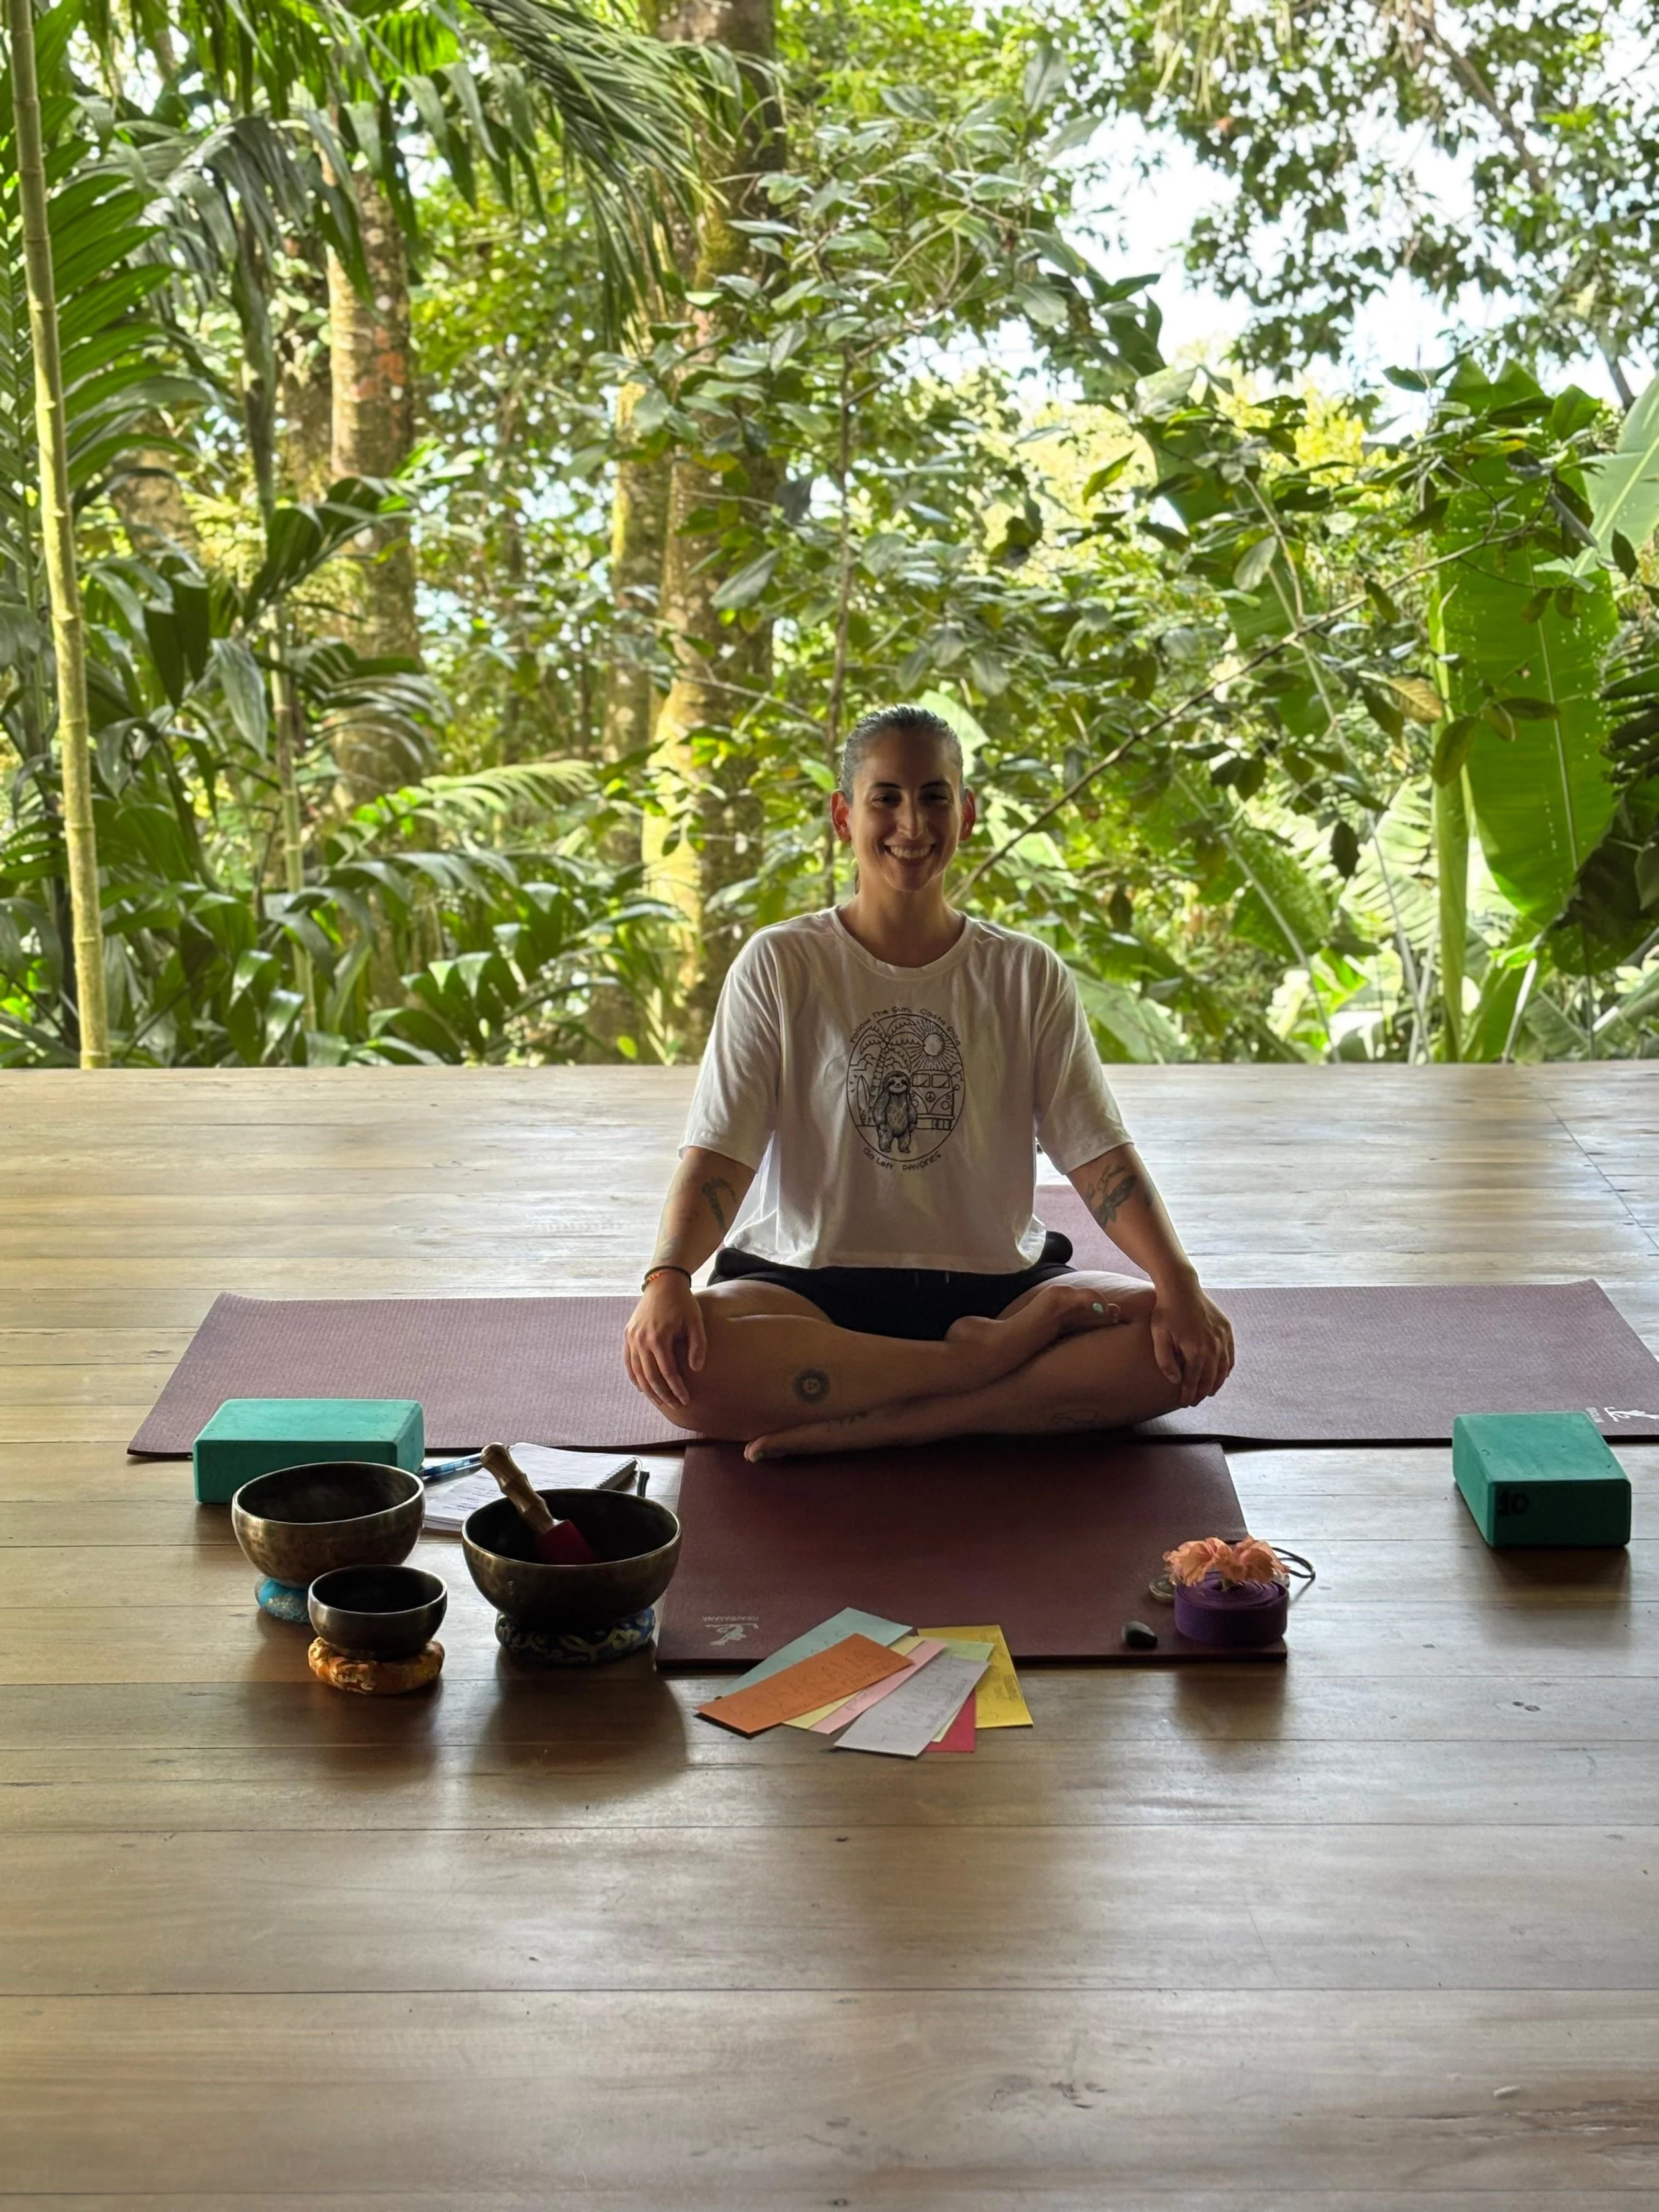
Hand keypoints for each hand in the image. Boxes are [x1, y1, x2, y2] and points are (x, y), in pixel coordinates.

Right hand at [624, 1272, 705, 1407]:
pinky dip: (635, 1377)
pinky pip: (628, 1362)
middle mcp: (641, 1340)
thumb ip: (697, 1346)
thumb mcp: (695, 1322)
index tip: (685, 1400)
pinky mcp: (628, 1335)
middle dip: (663, 1394)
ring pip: (637, 1372)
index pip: (667, 1373)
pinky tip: (643, 1388)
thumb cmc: (683, 1303)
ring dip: (649, 1390)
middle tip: (675, 1405)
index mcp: (658, 1338)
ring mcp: (632, 1338)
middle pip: (651, 1377)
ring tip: (661, 1401)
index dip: (676, 1389)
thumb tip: (697, 1369)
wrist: (663, 1283)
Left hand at [1149, 1278, 1234, 1407]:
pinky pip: (1230, 1356)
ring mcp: (1222, 1338)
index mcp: (1196, 1350)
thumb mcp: (1159, 1337)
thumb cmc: (1166, 1312)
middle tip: (1194, 1401)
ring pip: (1223, 1369)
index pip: (1193, 1381)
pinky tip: (1221, 1375)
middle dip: (1201, 1393)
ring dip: (1216, 1383)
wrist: (1181, 1287)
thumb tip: (1176, 1381)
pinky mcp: (1227, 1329)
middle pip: (1209, 1378)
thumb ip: (1166, 1361)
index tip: (1184, 1403)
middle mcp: (1213, 1346)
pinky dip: (1226, 1369)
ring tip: (1207, 1392)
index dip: (1189, 1394)